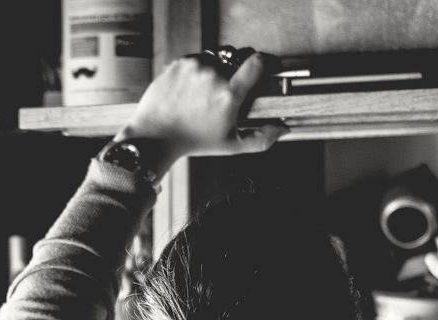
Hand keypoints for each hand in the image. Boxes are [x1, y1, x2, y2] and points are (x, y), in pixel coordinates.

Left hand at [113, 53, 286, 172]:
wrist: (154, 136)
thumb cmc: (192, 142)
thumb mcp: (230, 144)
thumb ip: (261, 138)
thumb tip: (283, 129)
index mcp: (229, 95)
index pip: (257, 62)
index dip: (264, 62)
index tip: (264, 66)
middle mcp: (213, 76)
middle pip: (238, 56)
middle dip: (239, 68)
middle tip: (230, 85)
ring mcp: (195, 67)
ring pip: (218, 56)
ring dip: (218, 67)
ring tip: (208, 89)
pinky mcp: (180, 62)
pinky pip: (198, 57)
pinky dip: (199, 68)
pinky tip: (193, 87)